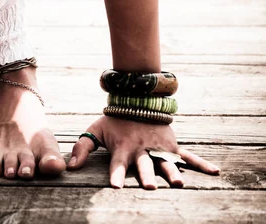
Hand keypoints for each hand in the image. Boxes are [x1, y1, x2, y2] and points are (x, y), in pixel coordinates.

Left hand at [67, 116, 219, 188]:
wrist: (136, 98)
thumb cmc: (114, 120)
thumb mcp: (95, 130)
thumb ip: (83, 147)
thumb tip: (70, 167)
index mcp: (123, 147)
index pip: (118, 164)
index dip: (117, 174)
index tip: (116, 186)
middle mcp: (142, 148)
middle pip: (144, 164)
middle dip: (146, 175)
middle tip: (149, 186)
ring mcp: (159, 146)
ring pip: (166, 161)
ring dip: (172, 171)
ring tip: (179, 183)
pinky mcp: (172, 144)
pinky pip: (189, 155)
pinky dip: (202, 163)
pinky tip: (215, 171)